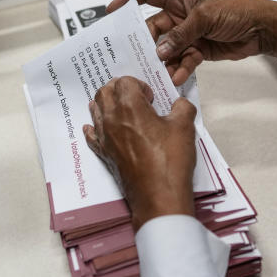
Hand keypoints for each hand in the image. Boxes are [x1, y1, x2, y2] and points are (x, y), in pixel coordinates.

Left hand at [82, 76, 197, 231]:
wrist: (158, 195)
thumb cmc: (170, 160)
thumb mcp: (184, 127)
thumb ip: (182, 107)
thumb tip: (180, 104)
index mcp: (129, 107)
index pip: (124, 81)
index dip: (139, 84)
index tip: (151, 97)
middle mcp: (111, 119)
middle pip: (104, 92)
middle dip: (118, 89)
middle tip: (135, 97)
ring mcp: (105, 137)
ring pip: (95, 110)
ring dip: (105, 104)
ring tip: (119, 107)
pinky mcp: (104, 153)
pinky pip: (91, 135)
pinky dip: (92, 127)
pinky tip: (93, 127)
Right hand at [107, 0, 276, 82]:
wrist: (263, 29)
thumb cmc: (236, 10)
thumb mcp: (205, 18)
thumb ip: (181, 34)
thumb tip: (159, 51)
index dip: (127, 0)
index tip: (111, 12)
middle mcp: (180, 14)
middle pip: (153, 29)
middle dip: (146, 44)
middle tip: (135, 59)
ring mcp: (188, 33)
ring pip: (166, 49)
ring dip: (163, 62)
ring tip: (157, 75)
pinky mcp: (198, 50)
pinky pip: (182, 60)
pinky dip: (179, 69)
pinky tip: (177, 77)